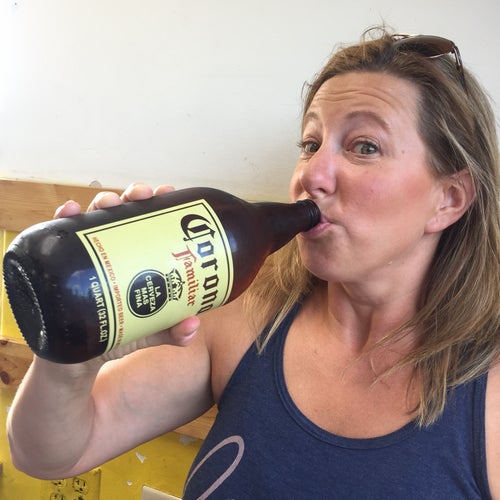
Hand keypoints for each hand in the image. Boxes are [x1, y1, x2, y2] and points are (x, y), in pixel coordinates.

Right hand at [53, 182, 200, 365]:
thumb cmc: (114, 335)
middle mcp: (112, 251)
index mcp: (135, 259)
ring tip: (109, 202)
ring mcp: (85, 257)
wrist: (75, 363)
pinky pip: (58, 238)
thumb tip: (193, 325)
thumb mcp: (146, 331)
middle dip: (132, 196)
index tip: (168, 193)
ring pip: (93, 220)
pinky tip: (70, 212)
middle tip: (141, 195)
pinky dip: (63, 220)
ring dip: (102, 202)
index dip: (158, 204)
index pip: (148, 224)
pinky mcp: (59, 266)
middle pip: (123, 214)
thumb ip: (170, 331)